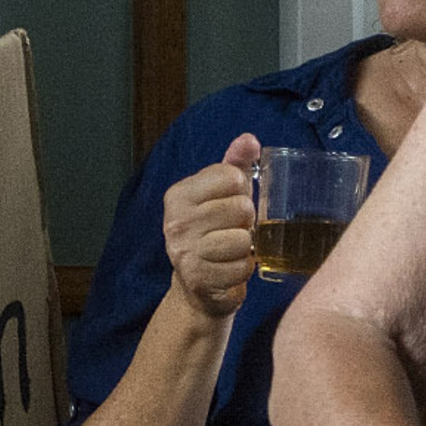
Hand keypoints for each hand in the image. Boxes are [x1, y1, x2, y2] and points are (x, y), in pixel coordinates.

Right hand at [162, 134, 260, 319]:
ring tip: (231, 250)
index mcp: (179, 195)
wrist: (197, 285)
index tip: (228, 203)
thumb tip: (249, 140)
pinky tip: (229, 268)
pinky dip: (243, 269)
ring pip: (243, 238)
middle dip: (245, 220)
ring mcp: (185, 252)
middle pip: (241, 207)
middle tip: (231, 230)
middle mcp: (176, 222)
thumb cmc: (214, 232)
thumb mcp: (221, 194)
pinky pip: (243, 267)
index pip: (231, 176)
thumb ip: (235, 164)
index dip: (240, 190)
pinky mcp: (199, 279)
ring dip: (245, 247)